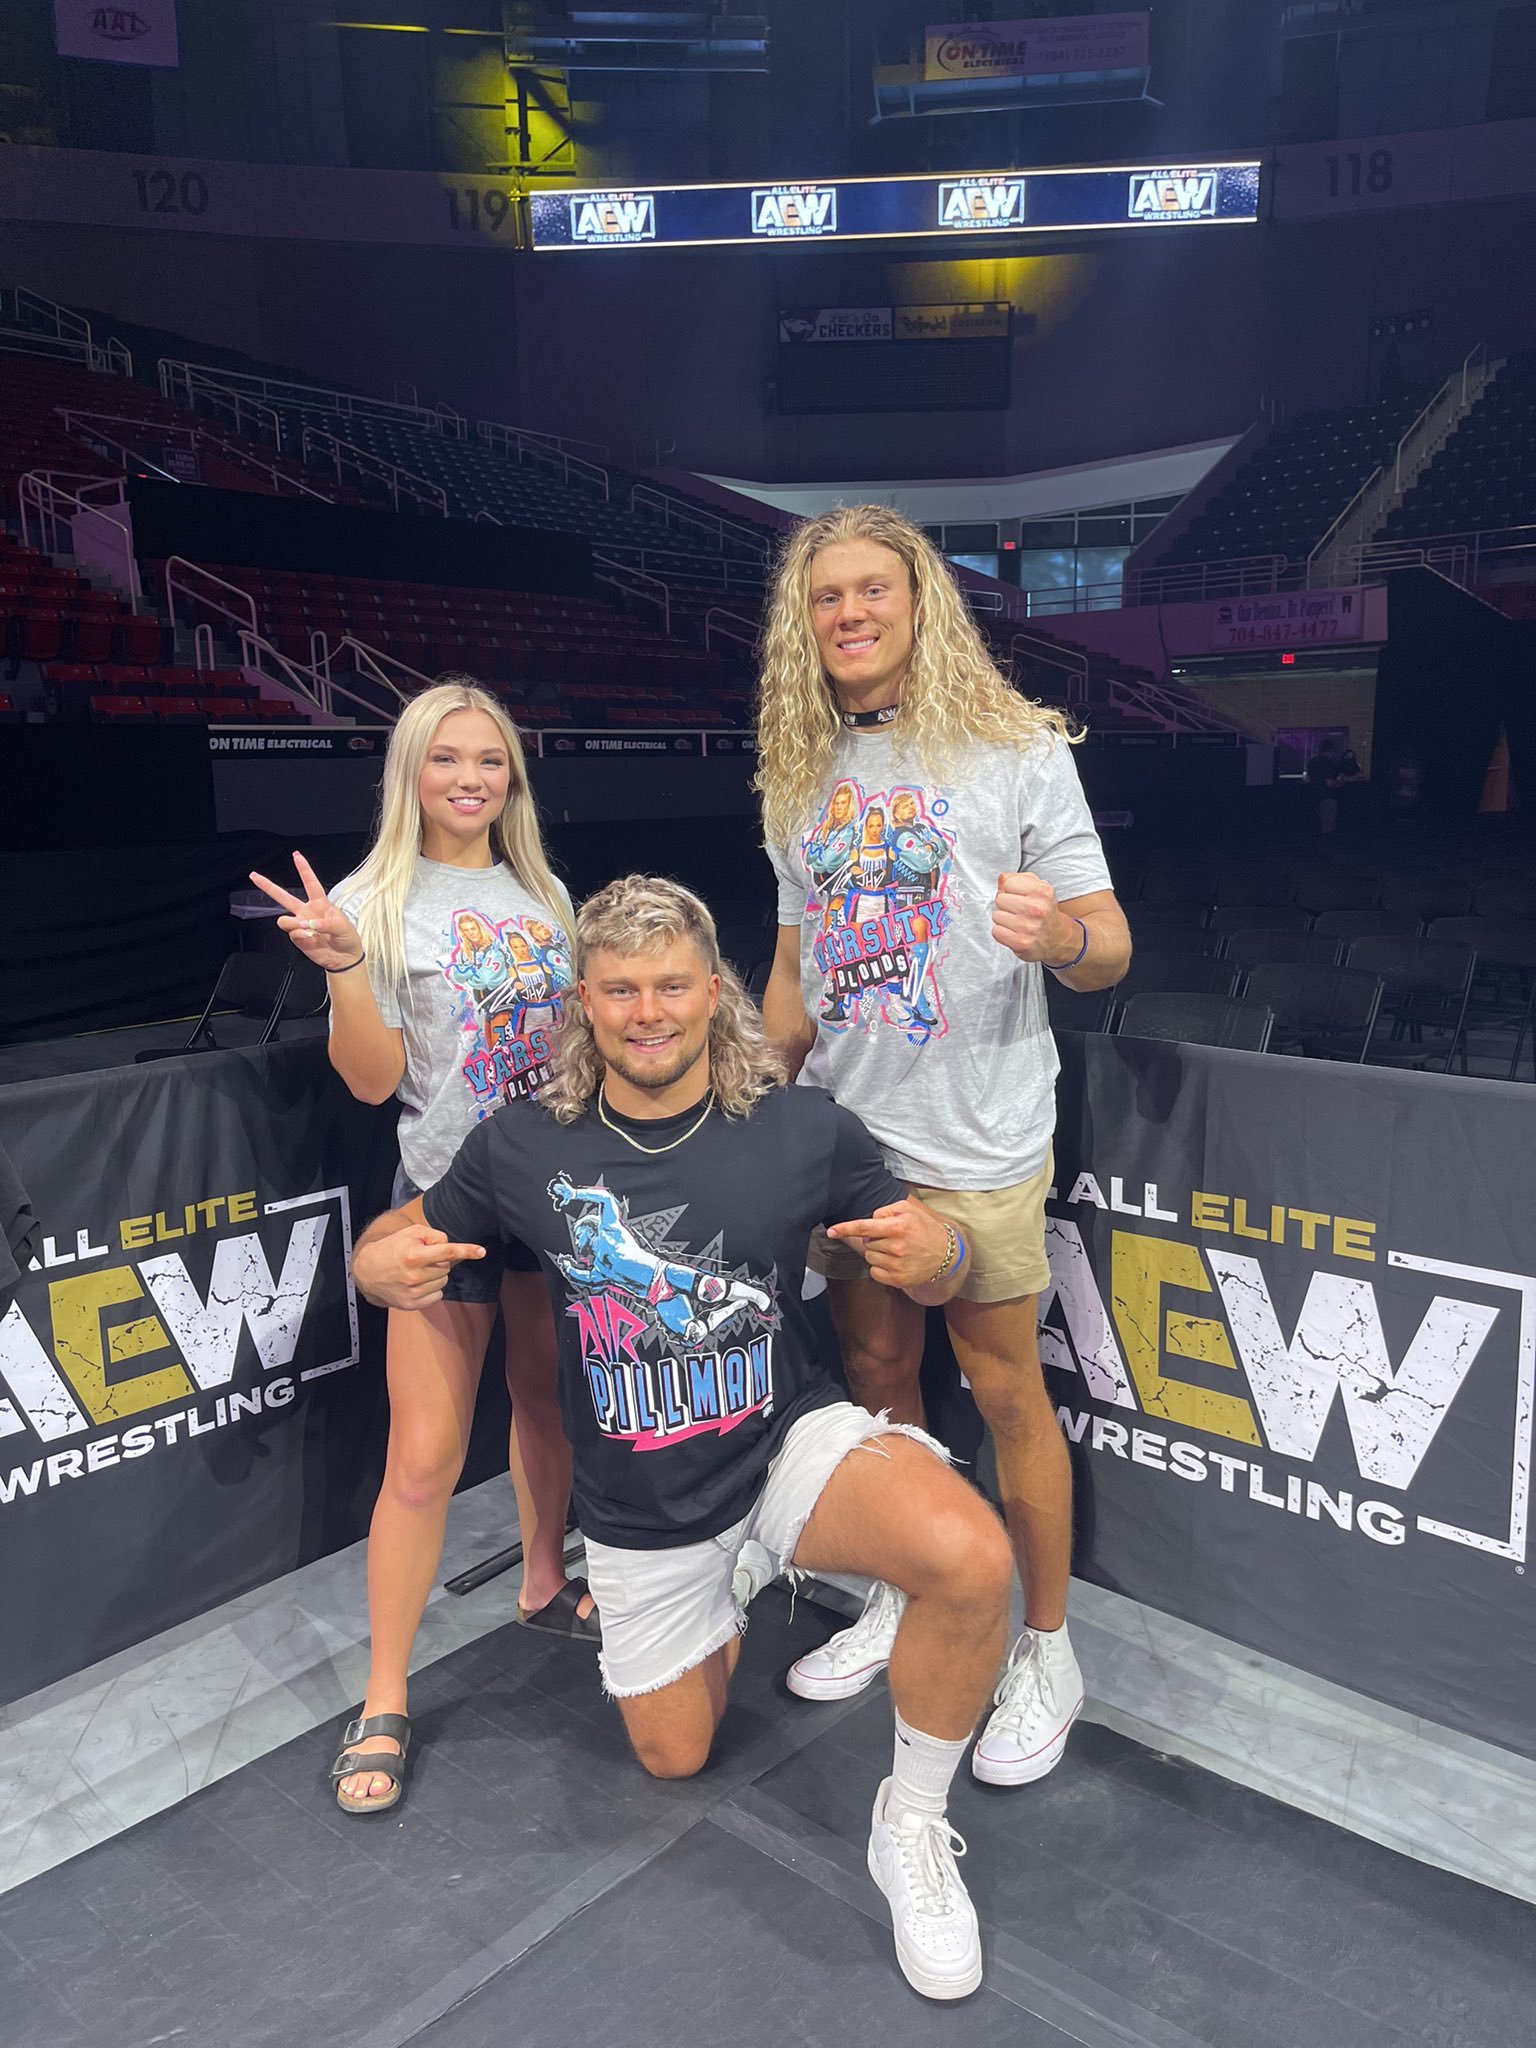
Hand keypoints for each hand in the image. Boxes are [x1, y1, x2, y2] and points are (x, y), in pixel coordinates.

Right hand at [249, 851, 363, 972]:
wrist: (345, 958)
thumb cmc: (347, 938)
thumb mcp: (343, 926)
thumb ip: (326, 922)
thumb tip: (310, 923)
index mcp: (320, 903)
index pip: (311, 883)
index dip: (304, 869)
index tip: (296, 856)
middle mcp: (307, 912)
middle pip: (284, 897)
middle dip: (268, 886)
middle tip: (254, 876)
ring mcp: (300, 925)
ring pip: (284, 919)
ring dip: (293, 923)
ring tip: (307, 929)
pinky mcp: (298, 939)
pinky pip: (291, 934)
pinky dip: (300, 935)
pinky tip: (310, 938)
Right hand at [353, 1226, 485, 1310]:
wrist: (368, 1270)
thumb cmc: (392, 1248)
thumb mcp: (411, 1233)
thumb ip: (434, 1236)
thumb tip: (449, 1248)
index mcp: (414, 1256)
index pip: (447, 1252)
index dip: (467, 1250)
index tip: (482, 1251)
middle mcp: (414, 1276)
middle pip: (446, 1267)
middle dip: (438, 1262)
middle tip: (421, 1259)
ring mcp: (413, 1293)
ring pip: (443, 1282)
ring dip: (435, 1276)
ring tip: (416, 1271)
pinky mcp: (412, 1305)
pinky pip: (437, 1295)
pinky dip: (432, 1289)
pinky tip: (417, 1283)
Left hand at [825, 1199, 953, 1290]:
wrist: (946, 1254)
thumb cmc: (924, 1229)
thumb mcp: (908, 1211)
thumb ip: (885, 1211)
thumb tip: (869, 1222)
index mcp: (898, 1227)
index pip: (864, 1227)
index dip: (845, 1228)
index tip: (831, 1231)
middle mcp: (896, 1247)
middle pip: (867, 1243)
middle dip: (874, 1240)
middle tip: (892, 1238)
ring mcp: (897, 1265)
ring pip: (870, 1257)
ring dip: (878, 1253)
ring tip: (896, 1250)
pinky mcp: (898, 1280)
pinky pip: (875, 1272)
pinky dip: (880, 1267)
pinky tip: (895, 1262)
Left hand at [992, 871, 1075, 965]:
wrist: (1057, 937)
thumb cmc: (1043, 909)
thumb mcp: (1037, 887)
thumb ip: (1016, 878)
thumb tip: (1001, 879)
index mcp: (1042, 891)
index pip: (1007, 883)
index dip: (1010, 889)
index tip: (1019, 896)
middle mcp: (1037, 909)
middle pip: (1000, 899)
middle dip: (1006, 904)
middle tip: (1017, 910)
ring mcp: (1029, 927)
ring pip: (996, 915)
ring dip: (1003, 919)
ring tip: (1017, 921)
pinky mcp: (1021, 943)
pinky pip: (996, 931)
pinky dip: (1002, 932)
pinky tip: (1014, 932)